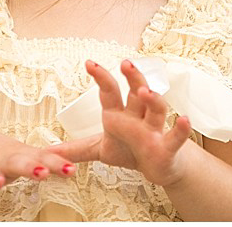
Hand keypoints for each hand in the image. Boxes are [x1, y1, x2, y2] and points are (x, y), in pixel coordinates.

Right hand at [0, 120, 74, 220]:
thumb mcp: (23, 154)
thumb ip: (48, 161)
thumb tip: (76, 165)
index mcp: (19, 156)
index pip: (42, 159)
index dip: (57, 165)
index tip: (71, 170)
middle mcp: (2, 162)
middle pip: (17, 163)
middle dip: (29, 167)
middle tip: (41, 172)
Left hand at [49, 59, 196, 187]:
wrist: (158, 168)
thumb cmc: (131, 151)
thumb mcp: (100, 150)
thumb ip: (76, 149)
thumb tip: (47, 151)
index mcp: (119, 115)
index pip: (109, 92)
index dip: (101, 77)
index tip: (89, 63)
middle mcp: (138, 117)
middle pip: (137, 92)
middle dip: (132, 77)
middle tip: (125, 63)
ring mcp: (154, 131)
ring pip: (157, 110)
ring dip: (153, 99)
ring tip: (146, 91)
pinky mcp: (167, 147)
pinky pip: (176, 137)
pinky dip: (181, 129)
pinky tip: (184, 120)